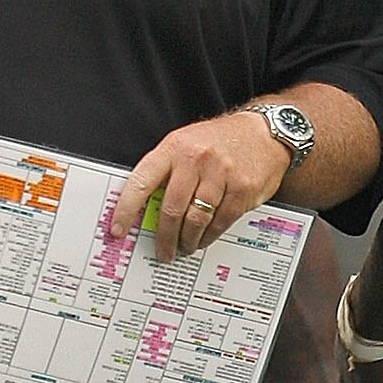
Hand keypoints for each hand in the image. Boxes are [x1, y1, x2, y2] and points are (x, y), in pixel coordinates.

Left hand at [111, 108, 286, 262]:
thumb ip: (168, 172)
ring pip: (196, 219)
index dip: (126, 208)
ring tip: (185, 246)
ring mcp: (221, 174)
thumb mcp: (186, 144)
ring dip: (188, 240)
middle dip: (164, 237)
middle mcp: (196, 159)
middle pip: (171, 209)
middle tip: (163, 250)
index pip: (142, 181)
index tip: (118, 228)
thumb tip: (147, 208)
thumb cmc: (220, 141)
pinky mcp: (242, 189)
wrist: (263, 131)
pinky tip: (204, 238)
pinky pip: (220, 221)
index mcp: (174, 147)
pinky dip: (209, 235)